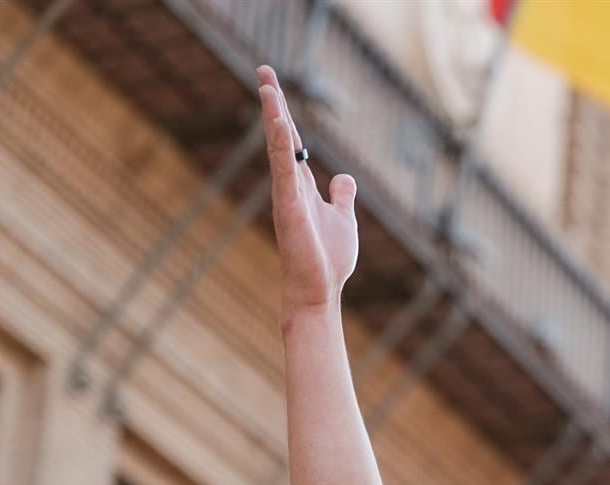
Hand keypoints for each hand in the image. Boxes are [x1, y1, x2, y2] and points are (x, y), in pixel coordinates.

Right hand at [257, 65, 357, 314]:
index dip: (285, 115)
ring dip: (275, 115)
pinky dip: (280, 143)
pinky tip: (277, 120)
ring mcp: (287, 193)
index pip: (291, 142)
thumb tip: (345, 178)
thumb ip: (342, 197)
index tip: (274, 86)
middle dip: (275, 103)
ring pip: (279, 146)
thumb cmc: (328, 260)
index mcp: (303, 186)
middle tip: (264, 70)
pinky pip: (284, 168)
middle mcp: (291, 185)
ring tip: (268, 85)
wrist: (318, 290)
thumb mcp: (343, 220)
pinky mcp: (289, 205)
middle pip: (282, 136)